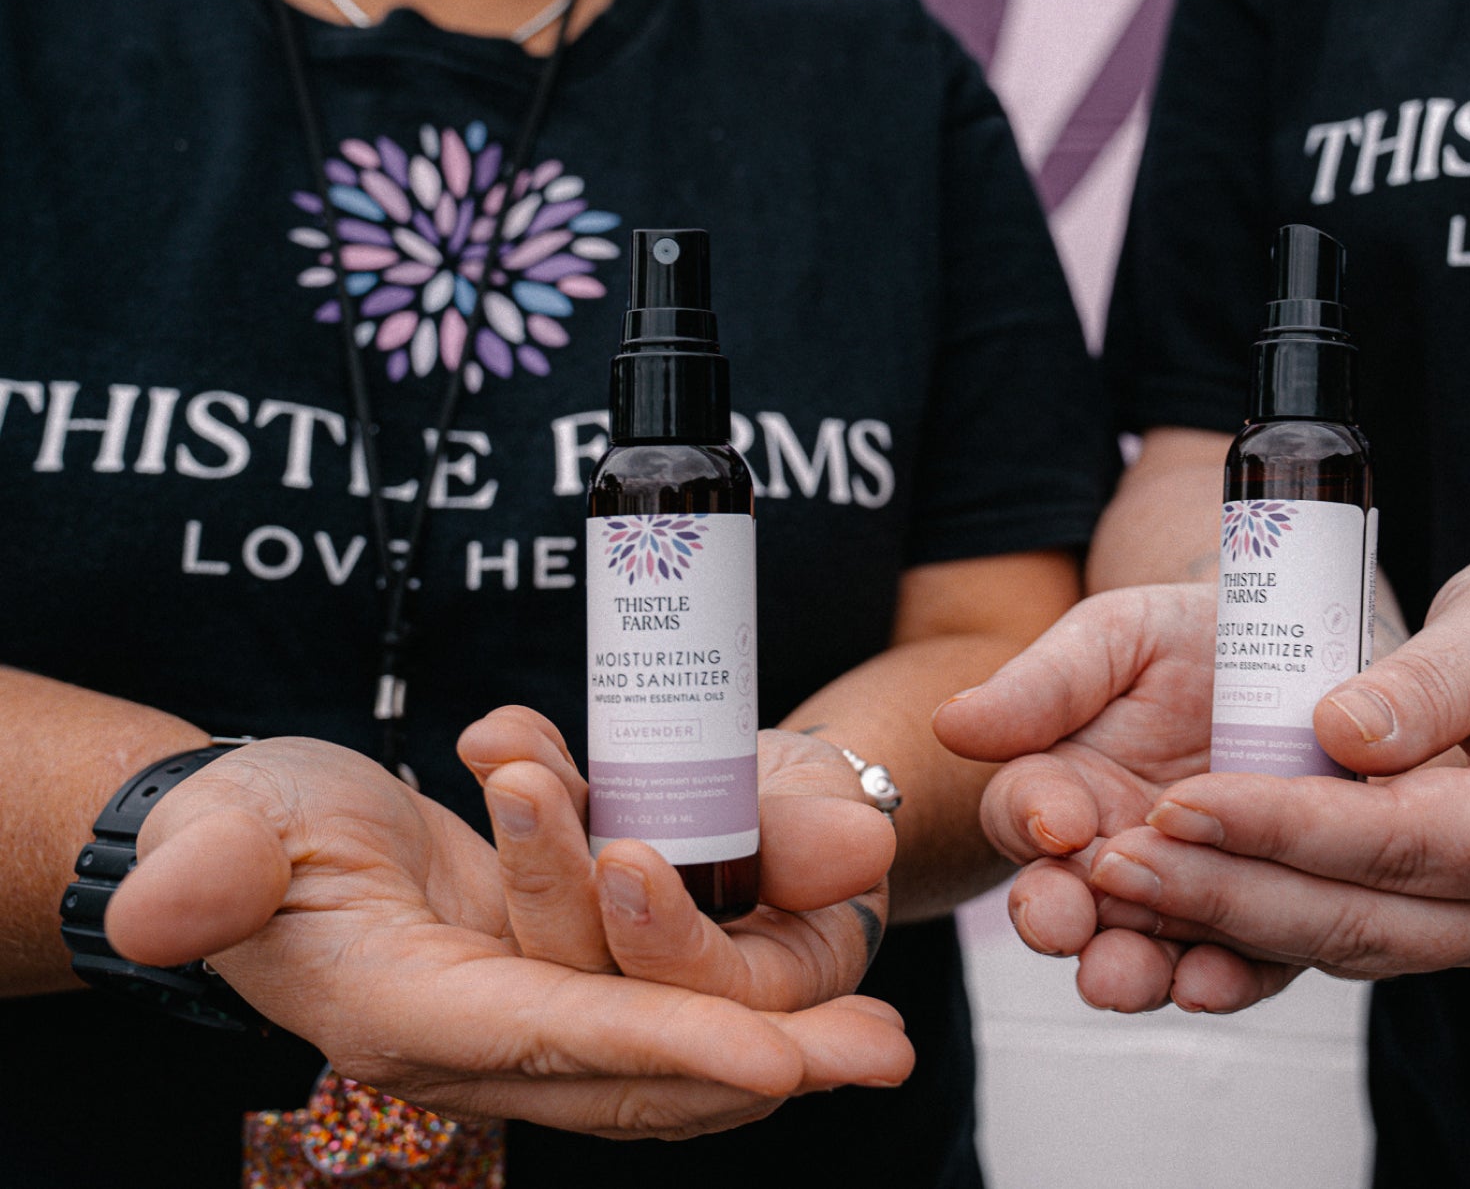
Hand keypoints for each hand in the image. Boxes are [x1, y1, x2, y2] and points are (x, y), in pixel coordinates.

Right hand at [104, 721, 912, 1139]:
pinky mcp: (556, 989)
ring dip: (777, 1044)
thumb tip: (163, 910)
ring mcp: (527, 1022)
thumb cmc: (250, 825)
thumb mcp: (224, 827)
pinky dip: (743, 1013)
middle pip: (640, 1071)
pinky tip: (823, 1007)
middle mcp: (480, 1042)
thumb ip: (207, 869)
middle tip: (878, 1053)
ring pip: (669, 1053)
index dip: (664, 1046)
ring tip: (880, 1038)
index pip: (554, 1038)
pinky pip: (663, 1016)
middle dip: (762, 1064)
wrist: (270, 836)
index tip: (776, 1057)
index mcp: (409, 1012)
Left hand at [454, 708, 894, 1011]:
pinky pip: (533, 862)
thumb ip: (826, 838)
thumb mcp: (834, 813)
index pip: (703, 997)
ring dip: (521, 824)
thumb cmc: (821, 813)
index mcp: (765, 1001)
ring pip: (544, 918)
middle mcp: (674, 999)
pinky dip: (521, 787)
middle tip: (522, 784)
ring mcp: (605, 957)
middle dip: (550, 874)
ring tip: (503, 745)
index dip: (660, 936)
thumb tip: (864, 843)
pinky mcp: (563, 910)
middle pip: (593, 969)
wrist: (782, 801)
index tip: (629, 858)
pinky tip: (494, 733)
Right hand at [934, 584, 1298, 1011]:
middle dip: (1059, 920)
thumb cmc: (1198, 639)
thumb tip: (950, 722)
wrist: (1308, 653)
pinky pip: (1241, 968)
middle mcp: (1114, 858)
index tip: (1059, 821)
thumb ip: (1045, 684)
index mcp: (1063, 789)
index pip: (1025, 812)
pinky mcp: (1266, 926)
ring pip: (1144, 952)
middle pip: (1067, 905)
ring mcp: (1188, 898)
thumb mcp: (1121, 638)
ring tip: (1123, 977)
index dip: (1033, 818)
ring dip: (1129, 970)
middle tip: (1063, 926)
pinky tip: (1212, 982)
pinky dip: (1224, 981)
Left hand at [941, 554, 1469, 1012]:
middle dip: (1226, 892)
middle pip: (1361, 916)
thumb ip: (1430, 678)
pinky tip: (1179, 893)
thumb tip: (1336, 731)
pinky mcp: (1453, 926)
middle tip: (1112, 863)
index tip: (1180, 800)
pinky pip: (1349, 936)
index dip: (1283, 827)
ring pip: (1344, 942)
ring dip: (1226, 918)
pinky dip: (1260, 922)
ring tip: (1121, 882)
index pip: (1404, 839)